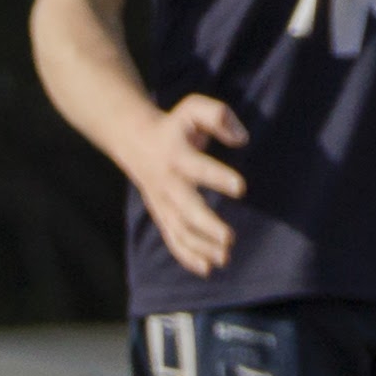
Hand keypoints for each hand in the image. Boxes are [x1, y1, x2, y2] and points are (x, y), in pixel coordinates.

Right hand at [128, 94, 248, 275]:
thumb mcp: (193, 108)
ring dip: (201, 246)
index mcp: (175, 154)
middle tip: (229, 238)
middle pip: (184, 207)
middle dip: (206, 224)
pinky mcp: (163, 214)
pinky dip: (187, 255)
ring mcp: (162, 202)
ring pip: (178, 228)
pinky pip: (172, 238)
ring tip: (225, 257)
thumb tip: (242, 139)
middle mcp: (166, 182)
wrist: (134, 140)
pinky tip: (208, 267)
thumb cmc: (176, 124)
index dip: (217, 176)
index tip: (241, 187)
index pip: (196, 167)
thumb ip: (218, 116)